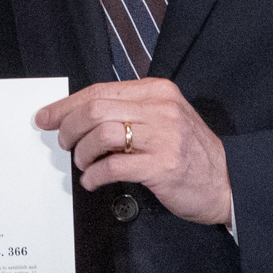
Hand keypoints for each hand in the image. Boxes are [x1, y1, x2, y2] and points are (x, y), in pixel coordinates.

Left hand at [36, 80, 232, 226]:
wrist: (227, 181)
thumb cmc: (190, 152)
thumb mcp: (164, 119)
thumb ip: (129, 112)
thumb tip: (79, 116)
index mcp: (157, 92)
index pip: (99, 91)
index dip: (66, 105)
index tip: (46, 117)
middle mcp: (160, 109)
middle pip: (95, 110)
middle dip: (69, 128)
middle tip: (65, 144)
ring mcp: (164, 137)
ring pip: (101, 134)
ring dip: (82, 152)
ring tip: (83, 163)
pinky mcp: (162, 166)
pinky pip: (113, 166)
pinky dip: (94, 175)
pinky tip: (93, 181)